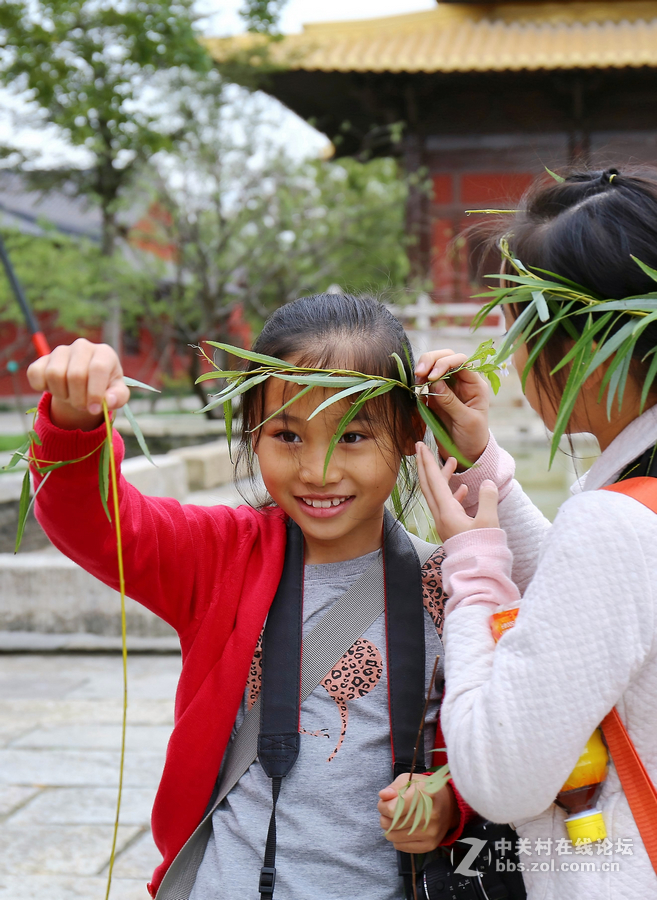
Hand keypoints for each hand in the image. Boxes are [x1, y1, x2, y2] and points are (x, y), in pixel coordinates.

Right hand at [27, 339, 129, 430]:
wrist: (85, 384)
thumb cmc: (105, 387)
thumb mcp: (117, 393)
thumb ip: (118, 397)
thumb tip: (109, 400)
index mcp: (104, 353)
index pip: (97, 368)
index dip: (95, 393)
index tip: (95, 409)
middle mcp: (82, 346)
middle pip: (75, 375)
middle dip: (78, 399)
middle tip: (83, 407)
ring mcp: (61, 350)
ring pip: (54, 374)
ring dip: (62, 395)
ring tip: (71, 398)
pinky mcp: (42, 359)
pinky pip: (35, 374)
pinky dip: (42, 388)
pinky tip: (55, 389)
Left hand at [378, 773, 458, 852]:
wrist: (449, 805)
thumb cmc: (425, 790)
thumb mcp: (410, 780)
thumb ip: (395, 787)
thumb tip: (383, 795)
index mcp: (424, 795)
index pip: (392, 809)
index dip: (383, 806)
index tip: (385, 802)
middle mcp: (429, 816)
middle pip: (391, 824)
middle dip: (385, 817)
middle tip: (391, 811)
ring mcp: (430, 833)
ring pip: (393, 837)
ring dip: (390, 829)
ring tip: (397, 820)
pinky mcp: (429, 845)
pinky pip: (401, 847)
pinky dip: (397, 839)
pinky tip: (404, 829)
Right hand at [415, 349, 489, 464]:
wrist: (465, 453)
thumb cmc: (472, 437)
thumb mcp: (466, 421)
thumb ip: (451, 401)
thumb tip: (435, 383)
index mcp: (475, 384)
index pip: (461, 362)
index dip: (445, 364)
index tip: (432, 376)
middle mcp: (461, 381)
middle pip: (446, 357)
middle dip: (431, 360)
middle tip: (419, 372)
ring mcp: (448, 387)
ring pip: (434, 365)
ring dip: (423, 369)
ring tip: (416, 380)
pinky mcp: (435, 395)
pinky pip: (425, 380)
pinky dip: (419, 380)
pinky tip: (415, 388)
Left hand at [417, 446, 498, 540]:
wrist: (478, 573)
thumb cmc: (483, 549)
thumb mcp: (489, 521)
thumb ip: (487, 498)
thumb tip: (486, 482)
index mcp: (446, 511)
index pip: (433, 481)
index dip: (427, 461)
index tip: (420, 445)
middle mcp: (441, 515)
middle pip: (428, 485)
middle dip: (425, 464)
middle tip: (422, 447)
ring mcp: (445, 522)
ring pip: (438, 494)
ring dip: (442, 477)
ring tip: (452, 463)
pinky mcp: (452, 528)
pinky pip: (448, 505)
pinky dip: (452, 493)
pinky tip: (463, 489)